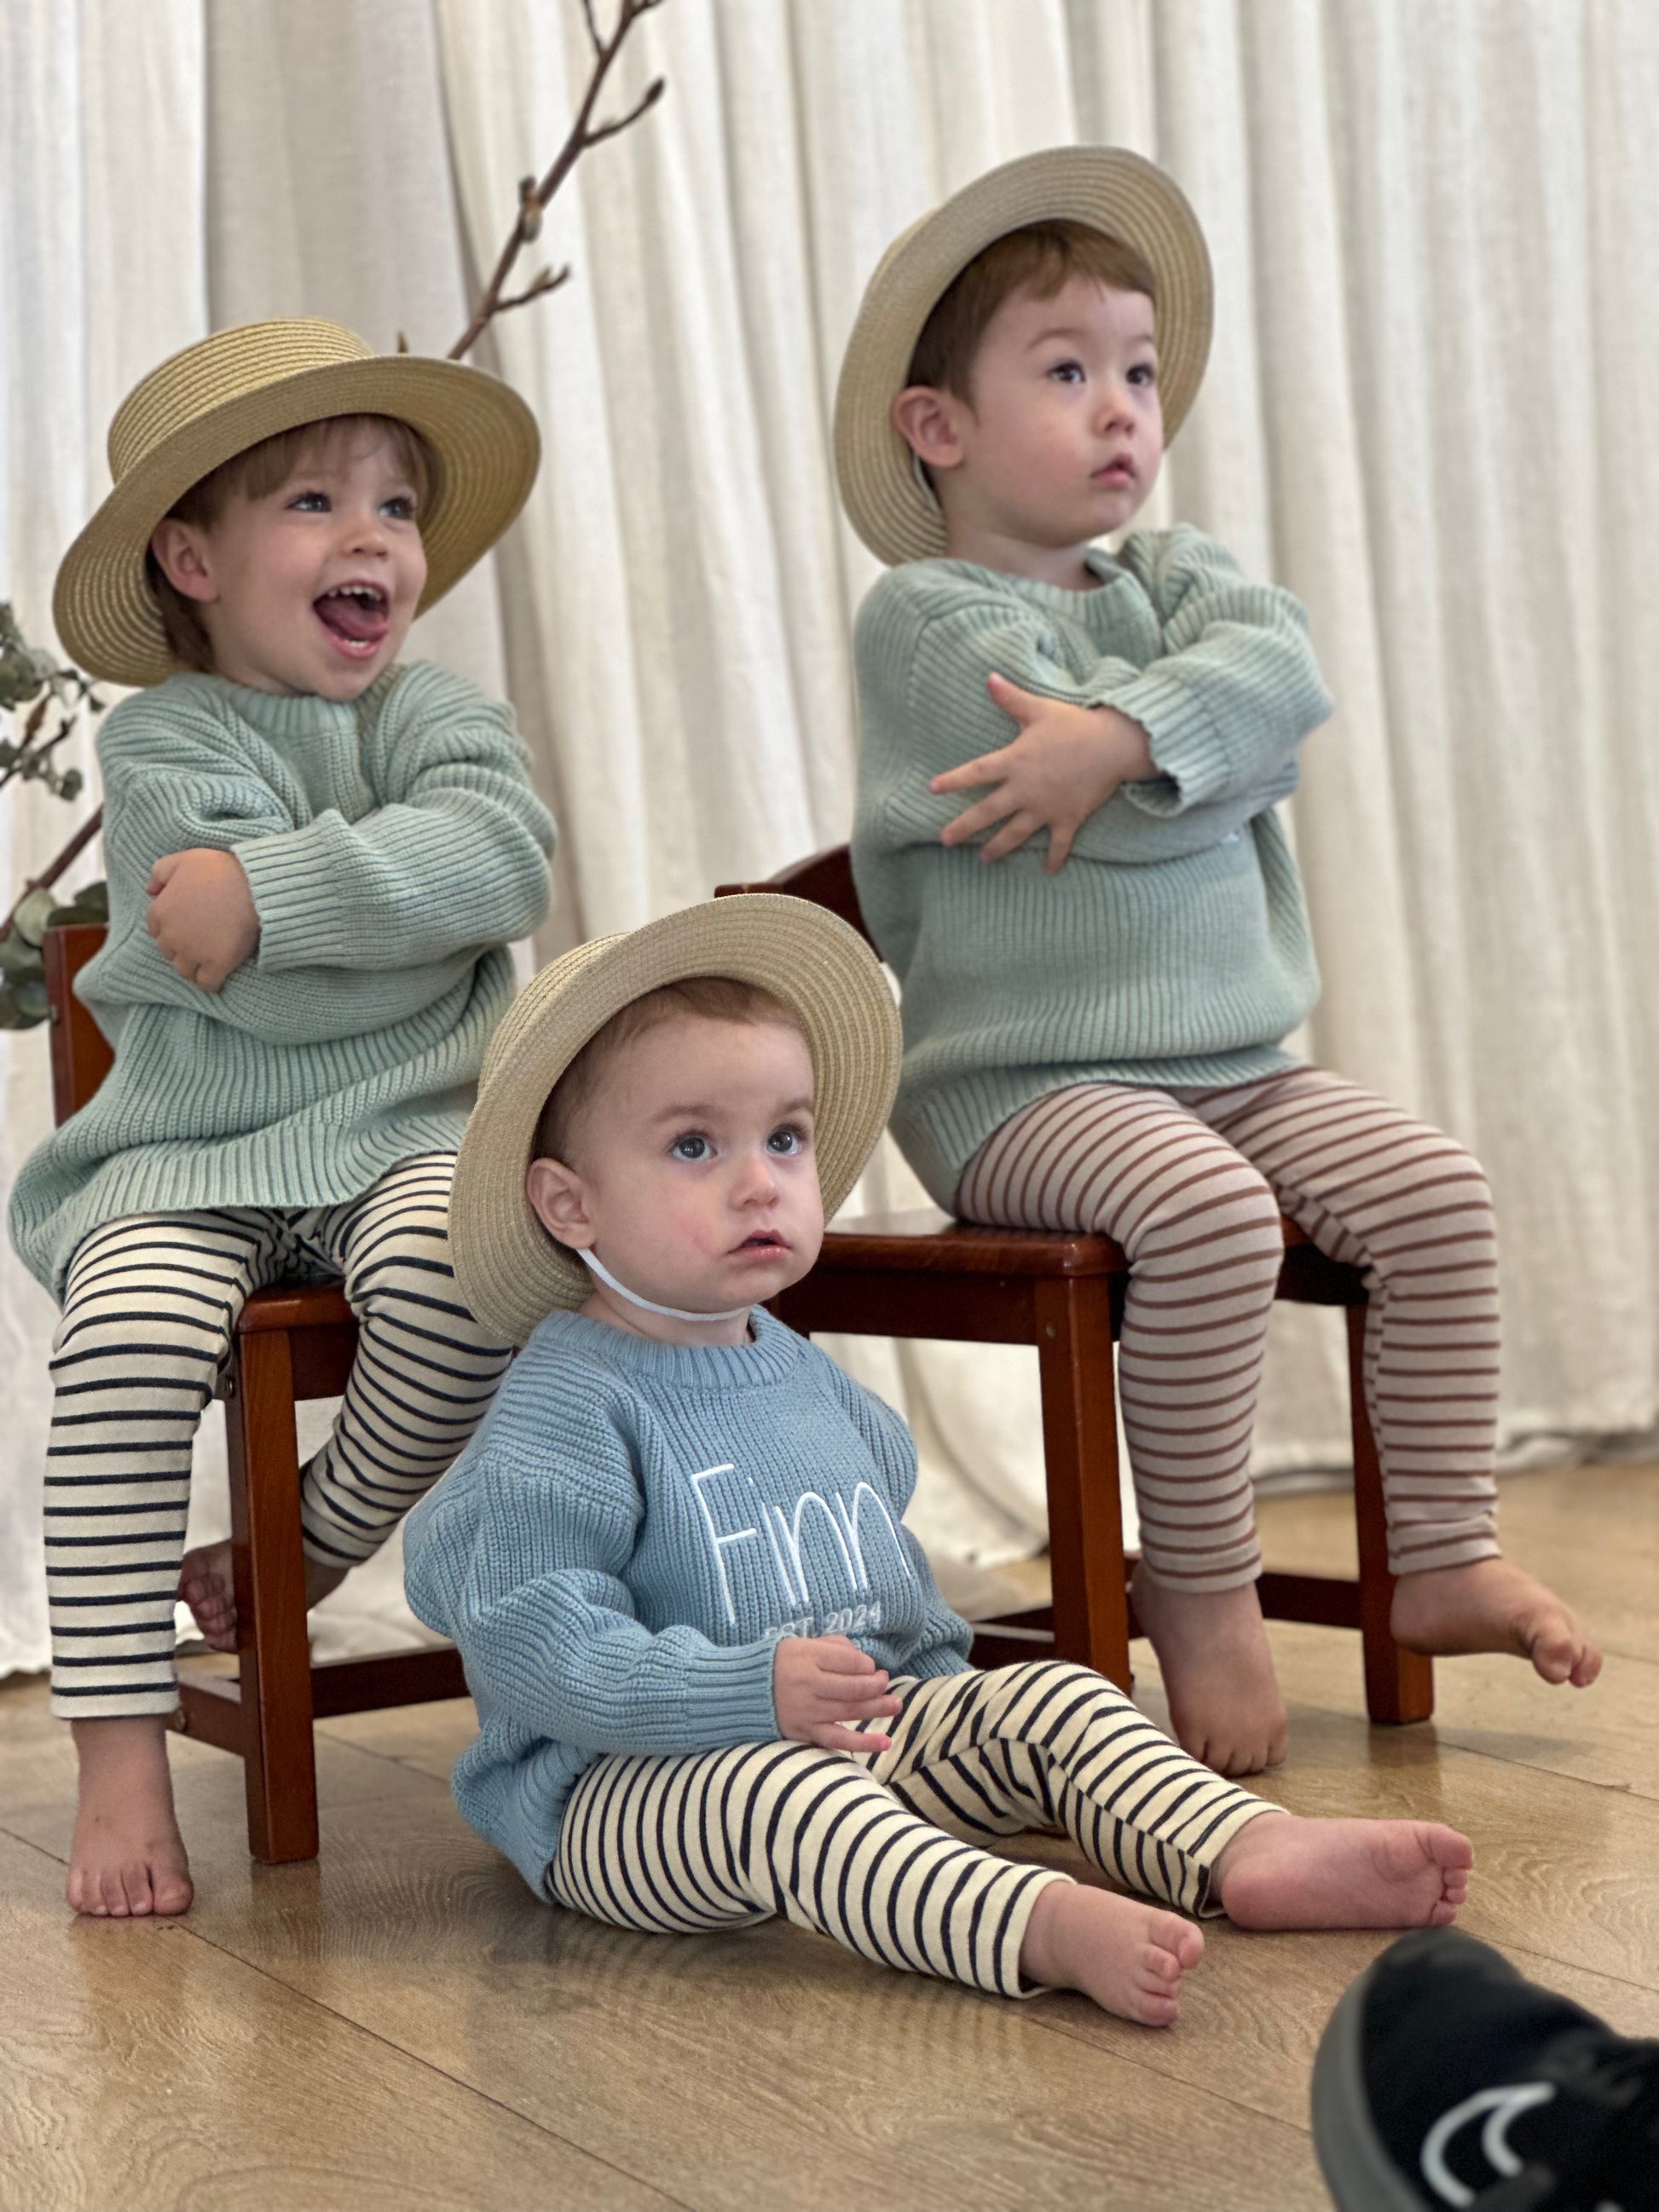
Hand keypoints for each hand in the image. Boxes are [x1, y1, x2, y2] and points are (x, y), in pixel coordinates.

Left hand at [146, 848, 260, 992]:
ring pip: (185, 970)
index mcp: (160, 912)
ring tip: (206, 962)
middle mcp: (172, 936)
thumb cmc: (219, 870)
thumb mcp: (184, 859)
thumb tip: (150, 890)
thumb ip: (160, 872)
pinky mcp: (217, 965)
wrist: (253, 886)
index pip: (155, 929)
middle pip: (169, 952)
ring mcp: (194, 953)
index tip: (183, 926)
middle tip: (198, 942)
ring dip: (193, 967)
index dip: (170, 928)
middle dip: (180, 948)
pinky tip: (218, 979)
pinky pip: (207, 984)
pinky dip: (211, 984)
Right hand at [773, 1634, 902, 1753]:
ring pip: (852, 1710)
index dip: (867, 1664)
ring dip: (878, 1709)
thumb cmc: (778, 1664)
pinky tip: (885, 1742)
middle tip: (887, 1684)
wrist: (742, 1692)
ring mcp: (807, 1710)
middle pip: (855, 1686)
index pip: (850, 1660)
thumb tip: (864, 1661)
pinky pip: (839, 1739)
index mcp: (807, 1656)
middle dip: (877, 1686)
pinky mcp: (805, 1732)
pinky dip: (864, 1742)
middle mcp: (808, 1683)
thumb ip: (833, 1646)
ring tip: (896, 1706)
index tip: (870, 1668)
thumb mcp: (801, 1643)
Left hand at [931, 673, 1154, 870]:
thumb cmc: (1075, 725)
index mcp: (1015, 762)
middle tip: (945, 840)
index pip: (976, 773)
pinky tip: (1048, 871)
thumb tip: (989, 677)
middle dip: (964, 828)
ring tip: (984, 859)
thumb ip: (1011, 698)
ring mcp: (1045, 808)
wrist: (1113, 745)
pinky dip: (1054, 858)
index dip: (953, 781)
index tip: (932, 790)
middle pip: (987, 812)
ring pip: (1015, 833)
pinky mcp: (1067, 818)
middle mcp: (1025, 789)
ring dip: (998, 848)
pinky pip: (1058, 844)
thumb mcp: (1040, 709)